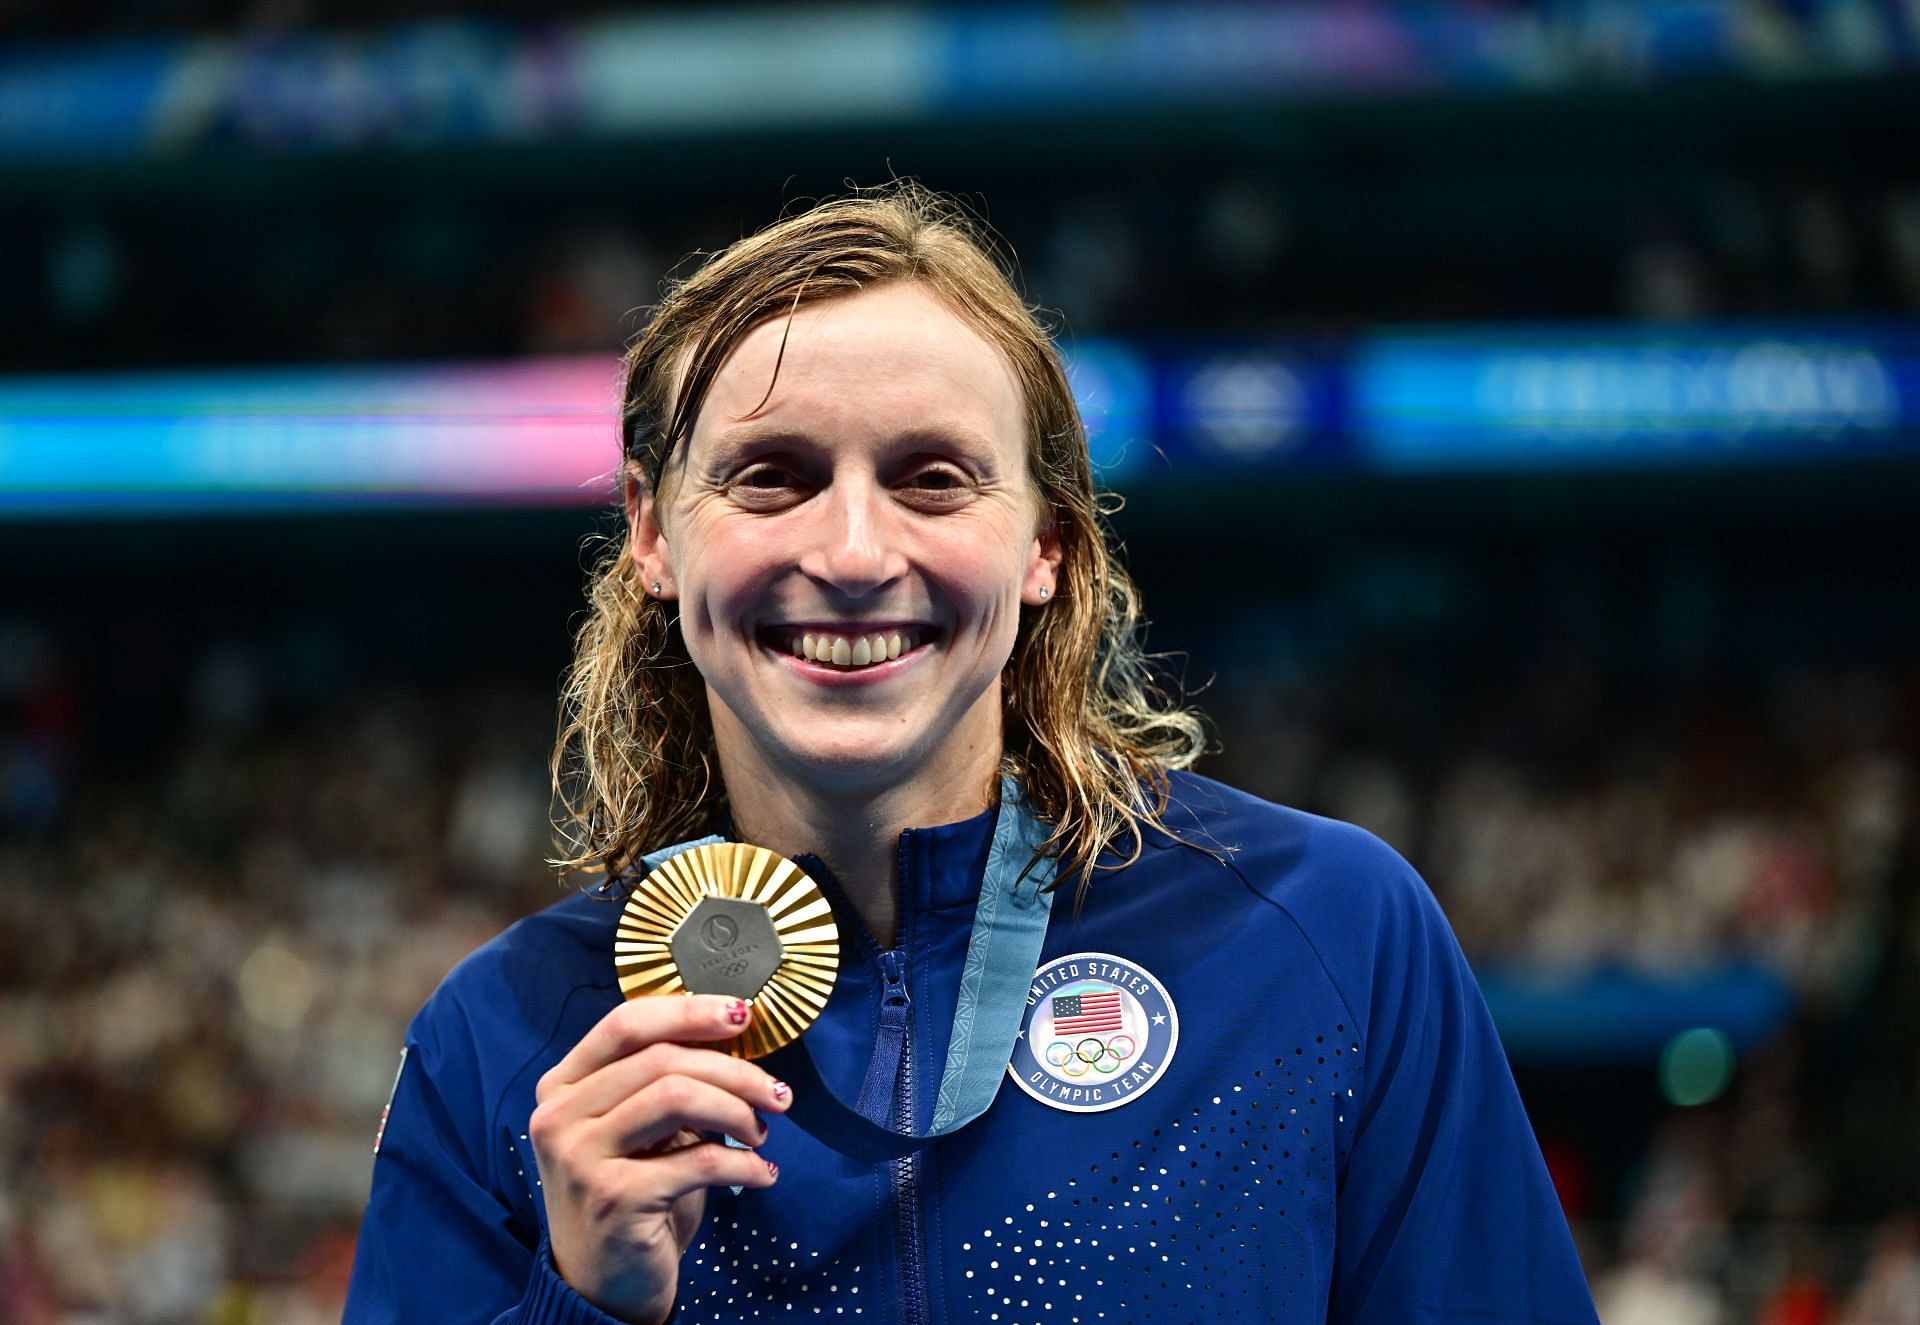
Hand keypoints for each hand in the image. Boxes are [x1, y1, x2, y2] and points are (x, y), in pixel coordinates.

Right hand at [530, 995, 789, 1324]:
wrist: (603, 1287)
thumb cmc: (631, 1196)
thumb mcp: (637, 1131)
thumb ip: (661, 1081)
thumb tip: (732, 1033)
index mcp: (562, 1085)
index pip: (626, 1023)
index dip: (689, 1010)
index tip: (742, 1016)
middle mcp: (559, 1115)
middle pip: (662, 1059)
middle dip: (734, 1069)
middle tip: (776, 1093)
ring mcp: (580, 1157)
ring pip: (679, 1096)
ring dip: (737, 1110)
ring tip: (761, 1133)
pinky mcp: (613, 1198)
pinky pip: (698, 1160)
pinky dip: (743, 1164)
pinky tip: (761, 1173)